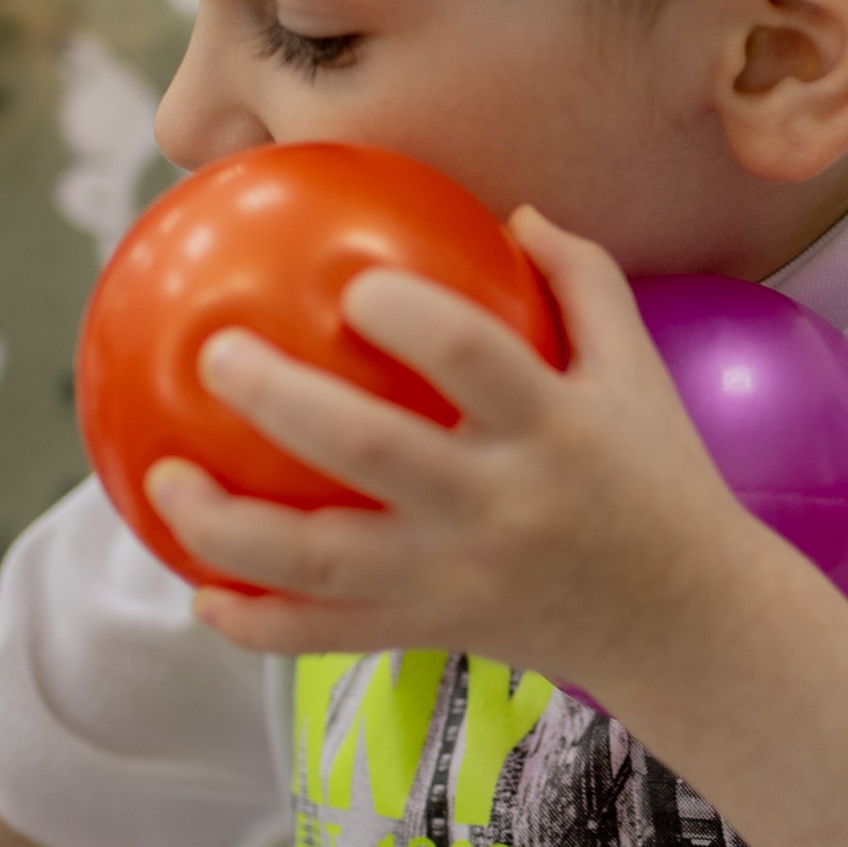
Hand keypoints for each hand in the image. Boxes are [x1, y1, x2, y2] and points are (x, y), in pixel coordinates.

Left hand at [147, 210, 768, 708]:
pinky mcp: (434, 632)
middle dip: (278, 399)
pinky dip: (259, 627)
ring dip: (229, 526)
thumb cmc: (660, 480)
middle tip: (212, 353)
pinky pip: (330, 638)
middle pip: (368, 450)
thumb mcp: (640, 374)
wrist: (686, 623)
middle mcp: (497, 502)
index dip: (405, 314)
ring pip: (322, 561)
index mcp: (553, 424)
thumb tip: (511, 208)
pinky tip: (199, 596)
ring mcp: (457, 576)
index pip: (471, 356)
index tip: (348, 283)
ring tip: (161, 480)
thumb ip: (583, 282)